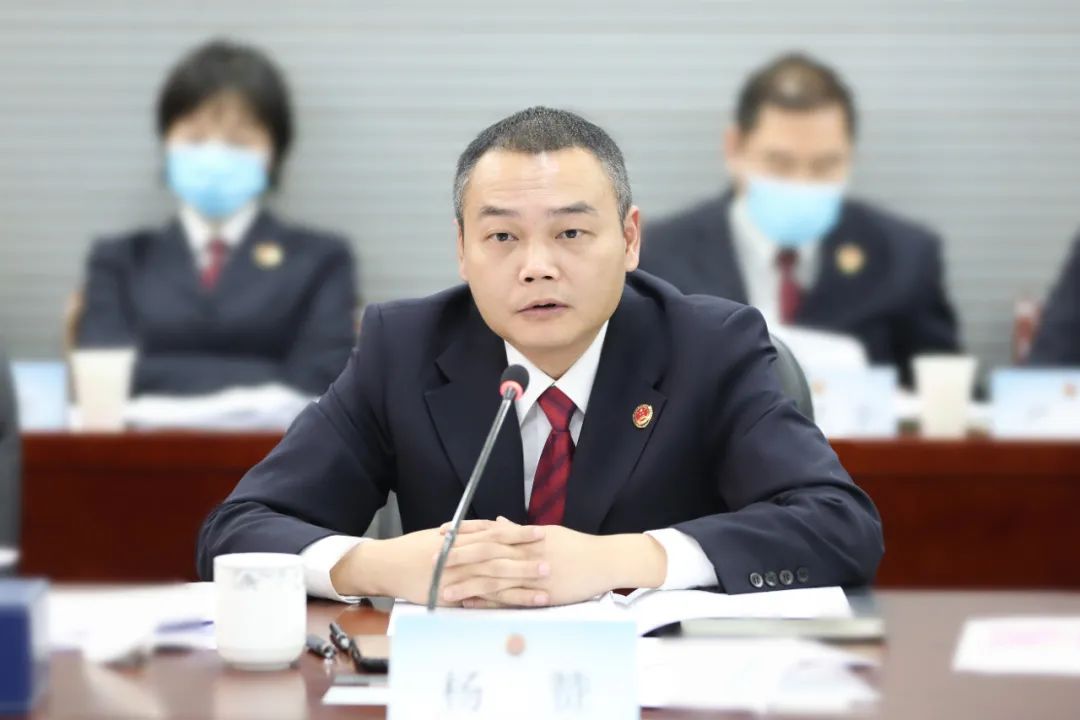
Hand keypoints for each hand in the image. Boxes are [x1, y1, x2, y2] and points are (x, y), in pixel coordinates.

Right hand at [329, 524, 548, 605]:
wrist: (387, 565)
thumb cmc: (414, 548)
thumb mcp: (443, 535)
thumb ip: (469, 533)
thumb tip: (495, 527)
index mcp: (461, 539)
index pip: (496, 534)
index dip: (519, 534)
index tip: (540, 532)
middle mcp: (460, 558)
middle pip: (499, 558)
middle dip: (525, 560)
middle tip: (551, 561)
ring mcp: (456, 578)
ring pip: (493, 583)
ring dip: (520, 587)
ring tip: (544, 590)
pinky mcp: (450, 597)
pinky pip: (479, 601)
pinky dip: (498, 604)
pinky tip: (515, 608)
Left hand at [441, 517, 667, 607]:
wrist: (605, 561)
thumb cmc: (578, 547)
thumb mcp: (549, 534)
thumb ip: (521, 531)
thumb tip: (499, 523)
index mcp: (526, 536)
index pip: (488, 532)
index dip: (464, 532)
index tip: (443, 532)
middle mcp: (525, 552)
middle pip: (484, 553)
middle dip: (457, 556)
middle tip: (432, 557)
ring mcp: (531, 574)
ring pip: (492, 578)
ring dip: (466, 583)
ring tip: (441, 588)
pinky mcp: (539, 593)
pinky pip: (508, 598)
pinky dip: (488, 601)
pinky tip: (470, 604)